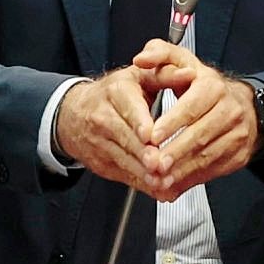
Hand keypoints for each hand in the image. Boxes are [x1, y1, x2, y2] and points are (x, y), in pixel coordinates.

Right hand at [54, 68, 162, 194]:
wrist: (73, 114)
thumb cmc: (115, 93)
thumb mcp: (139, 75)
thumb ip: (166, 74)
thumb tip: (189, 73)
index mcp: (116, 92)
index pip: (129, 108)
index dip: (139, 122)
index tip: (150, 135)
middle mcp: (104, 117)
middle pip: (125, 138)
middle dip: (143, 153)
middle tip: (160, 164)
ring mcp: (100, 142)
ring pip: (123, 159)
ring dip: (142, 173)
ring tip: (161, 181)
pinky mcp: (101, 162)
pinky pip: (122, 174)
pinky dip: (140, 183)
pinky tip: (156, 189)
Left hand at [131, 40, 260, 198]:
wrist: (243, 105)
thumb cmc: (204, 87)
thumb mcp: (183, 62)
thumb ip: (159, 55)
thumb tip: (141, 58)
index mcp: (213, 87)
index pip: (191, 106)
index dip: (171, 123)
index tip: (152, 136)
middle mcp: (230, 109)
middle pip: (199, 134)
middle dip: (174, 151)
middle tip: (153, 163)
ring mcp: (238, 133)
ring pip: (207, 154)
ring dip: (182, 169)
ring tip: (159, 178)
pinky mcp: (239, 153)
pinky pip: (214, 168)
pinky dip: (192, 178)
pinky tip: (174, 183)